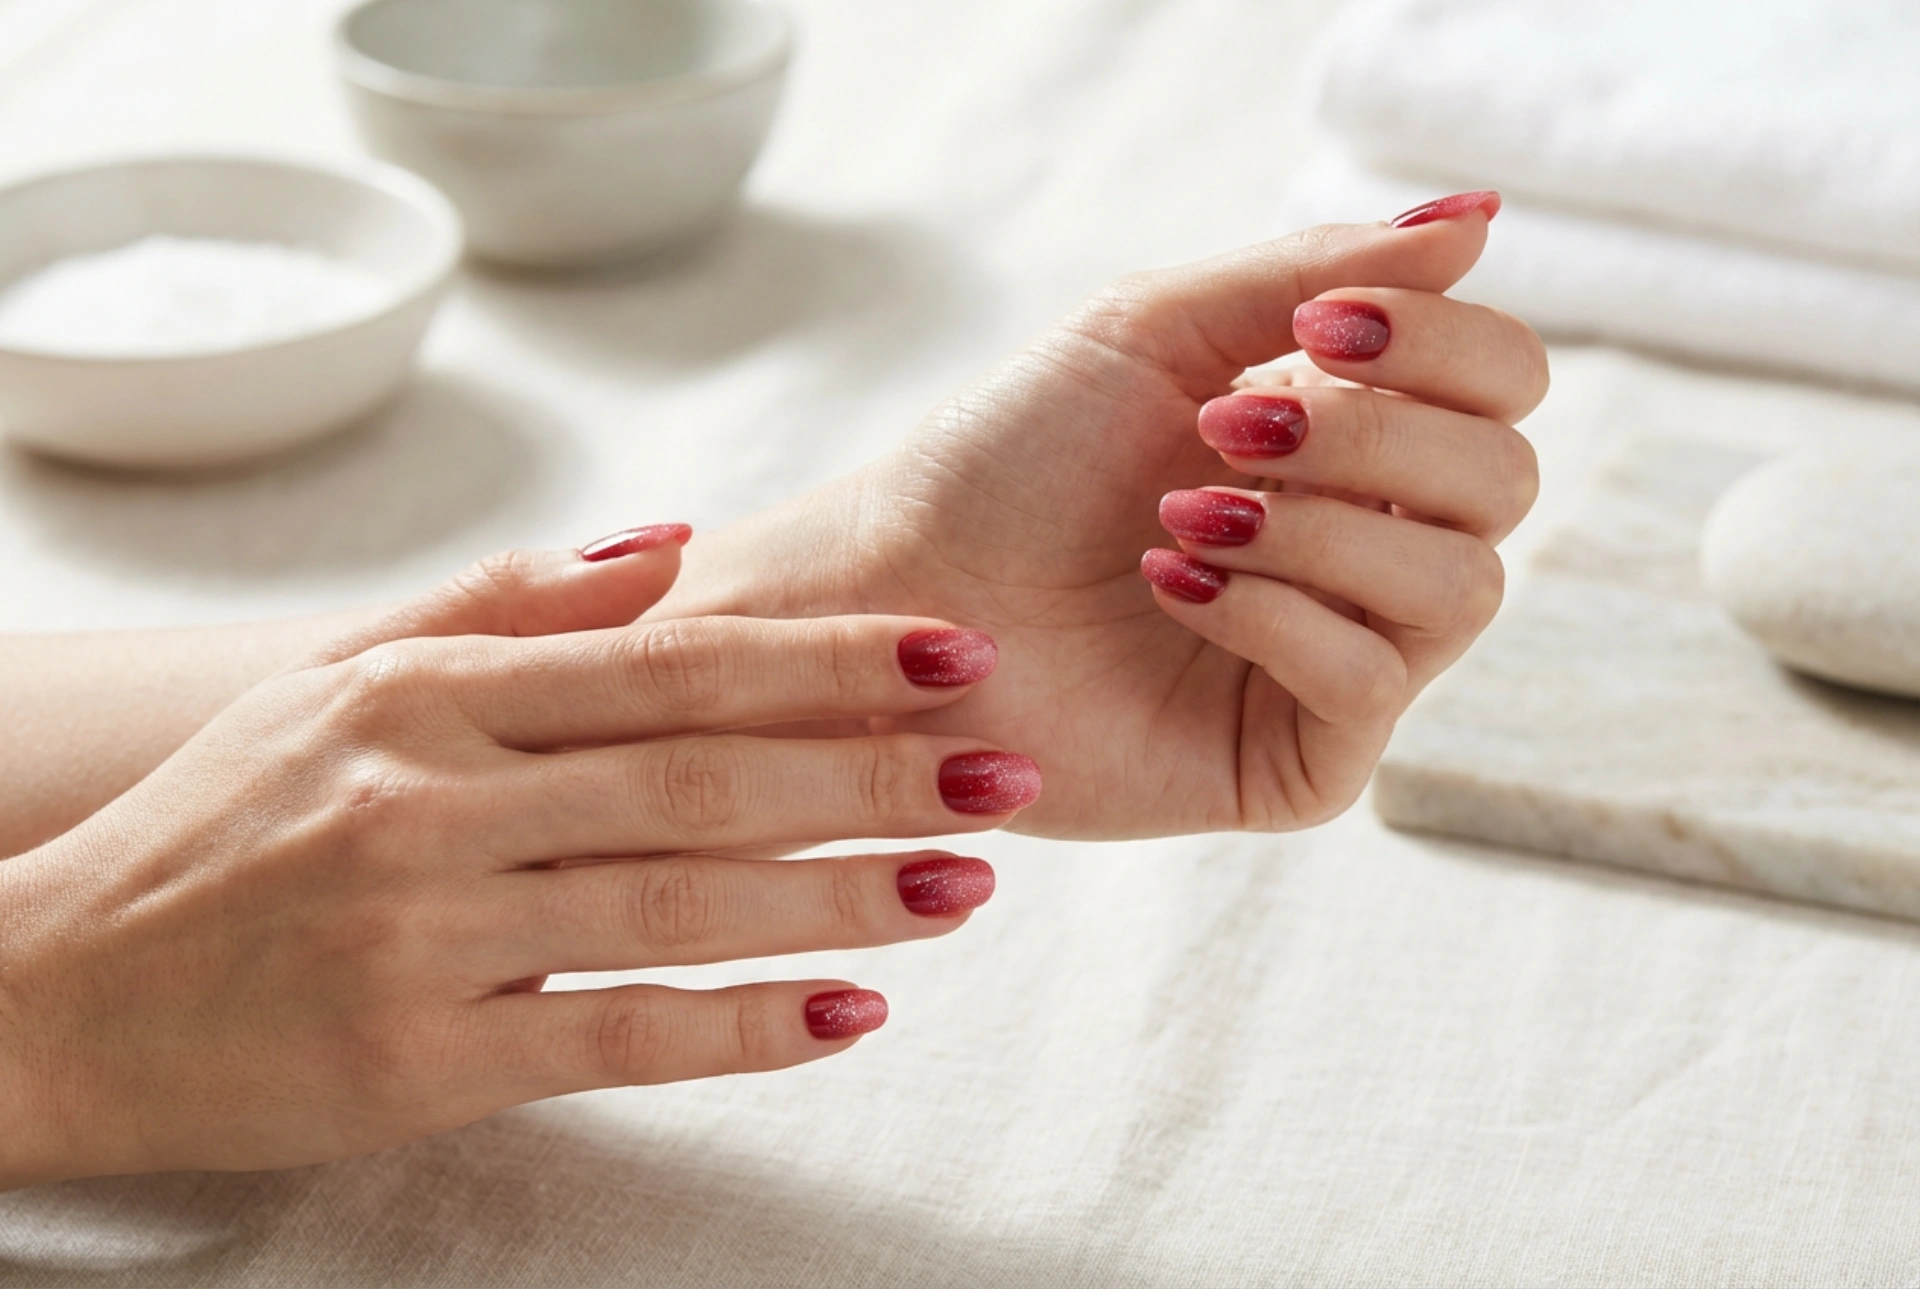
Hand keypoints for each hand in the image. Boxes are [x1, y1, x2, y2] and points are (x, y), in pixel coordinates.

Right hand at [0, 531, 1025, 1186]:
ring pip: (676, 901)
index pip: (668, 662)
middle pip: (698, 776)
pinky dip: (741, 1027)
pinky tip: (849, 1015)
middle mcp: (431, 798)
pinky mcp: (417, 1055)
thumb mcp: (338, 681)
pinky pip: (613, 1034)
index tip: (952, 651)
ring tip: (967, 881)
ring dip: (839, 893)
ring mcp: (425, 930)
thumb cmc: (217, 827)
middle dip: (870, 770)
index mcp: (428, 695)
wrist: (54, 992)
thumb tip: (676, 544)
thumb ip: (505, 605)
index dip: (823, 657)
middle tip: (1007, 766)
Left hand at [664, 204, 1543, 835]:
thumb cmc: (1012, 459)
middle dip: (1371, 440)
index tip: (1319, 332)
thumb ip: (1319, 271)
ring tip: (1185, 514)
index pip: (1505, 387)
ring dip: (1318, 528)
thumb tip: (1481, 219)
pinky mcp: (1301, 760)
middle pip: (1505, 481)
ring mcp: (1342, 658)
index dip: (1446, 348)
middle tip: (1227, 431)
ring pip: (1462, 586)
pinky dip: (1273, 616)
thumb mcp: (1159, 328)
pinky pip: (1373, 680)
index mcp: (1351, 439)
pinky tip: (1171, 589)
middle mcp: (1368, 548)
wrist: (901, 591)